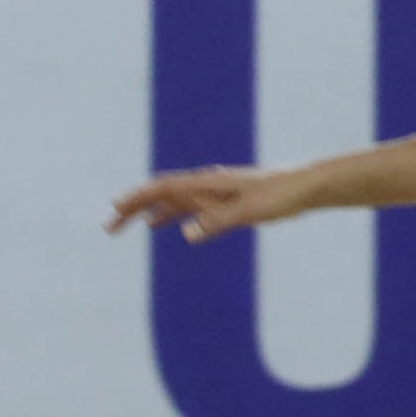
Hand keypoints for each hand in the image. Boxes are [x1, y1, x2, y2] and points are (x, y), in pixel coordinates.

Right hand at [108, 164, 306, 241]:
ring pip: (171, 200)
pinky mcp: (224, 201)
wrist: (306, 187)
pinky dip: (169, 214)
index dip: (137, 199)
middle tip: (109, 226)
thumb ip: (217, 222)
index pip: (163, 188)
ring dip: (147, 211)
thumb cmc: (281, 196)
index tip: (115, 210)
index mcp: (208, 183)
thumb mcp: (249, 211)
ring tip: (123, 224)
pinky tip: (160, 225)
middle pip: (160, 193)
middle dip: (133, 207)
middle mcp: (206, 184)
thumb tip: (186, 233)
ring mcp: (214, 192)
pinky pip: (188, 207)